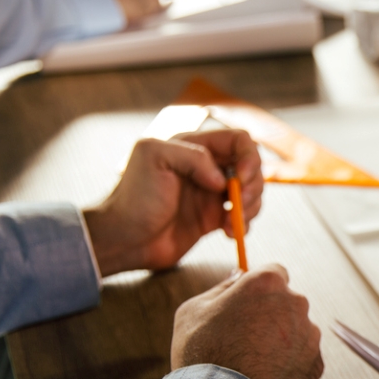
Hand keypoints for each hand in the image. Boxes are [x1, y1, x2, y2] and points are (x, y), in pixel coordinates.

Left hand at [82, 130, 263, 276]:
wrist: (125, 238)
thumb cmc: (133, 197)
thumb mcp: (154, 158)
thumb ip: (193, 156)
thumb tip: (223, 179)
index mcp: (194, 146)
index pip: (239, 140)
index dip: (249, 158)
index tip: (240, 180)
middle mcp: (207, 167)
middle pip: (251, 167)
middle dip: (253, 186)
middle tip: (238, 204)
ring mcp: (212, 193)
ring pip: (251, 192)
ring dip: (251, 208)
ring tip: (231, 223)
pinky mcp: (214, 218)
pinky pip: (243, 217)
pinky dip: (244, 225)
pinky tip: (229, 233)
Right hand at [171, 265, 323, 378]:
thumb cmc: (202, 353)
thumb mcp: (195, 309)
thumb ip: (223, 287)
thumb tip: (238, 275)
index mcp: (268, 283)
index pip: (274, 272)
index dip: (259, 288)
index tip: (247, 303)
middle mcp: (296, 303)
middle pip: (287, 301)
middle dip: (270, 313)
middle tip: (243, 337)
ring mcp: (310, 335)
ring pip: (297, 330)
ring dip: (281, 339)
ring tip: (252, 361)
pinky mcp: (317, 364)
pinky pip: (303, 357)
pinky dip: (289, 363)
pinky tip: (266, 375)